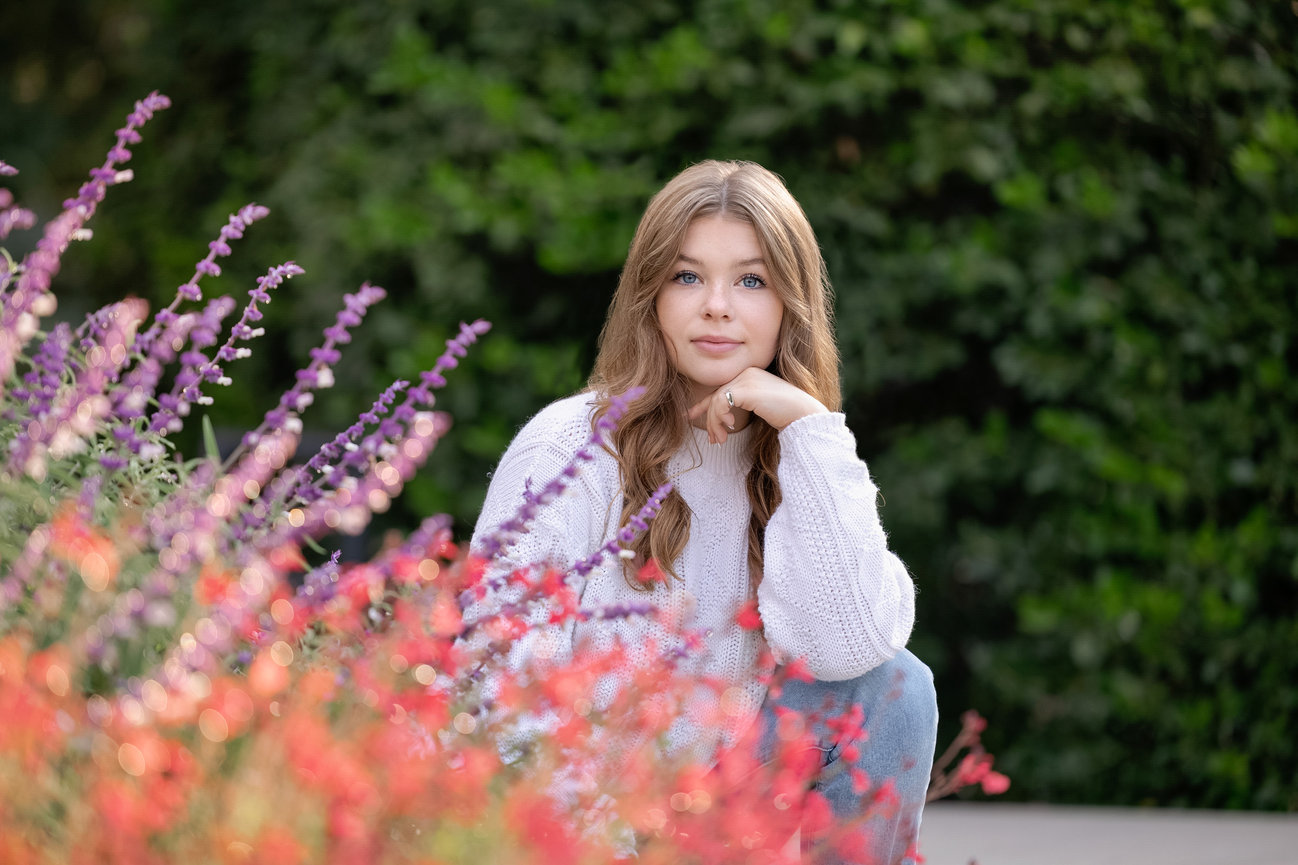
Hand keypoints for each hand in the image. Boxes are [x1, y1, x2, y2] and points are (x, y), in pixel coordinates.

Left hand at [687, 367, 829, 443]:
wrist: (803, 414)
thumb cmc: (787, 414)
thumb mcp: (760, 408)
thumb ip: (742, 407)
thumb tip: (724, 419)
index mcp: (750, 374)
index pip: (721, 389)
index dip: (703, 405)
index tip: (689, 416)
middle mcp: (746, 372)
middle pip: (716, 396)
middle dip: (710, 420)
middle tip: (713, 439)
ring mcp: (746, 378)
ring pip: (716, 401)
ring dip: (715, 423)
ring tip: (719, 440)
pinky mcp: (746, 388)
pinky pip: (721, 403)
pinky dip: (720, 417)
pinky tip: (730, 427)